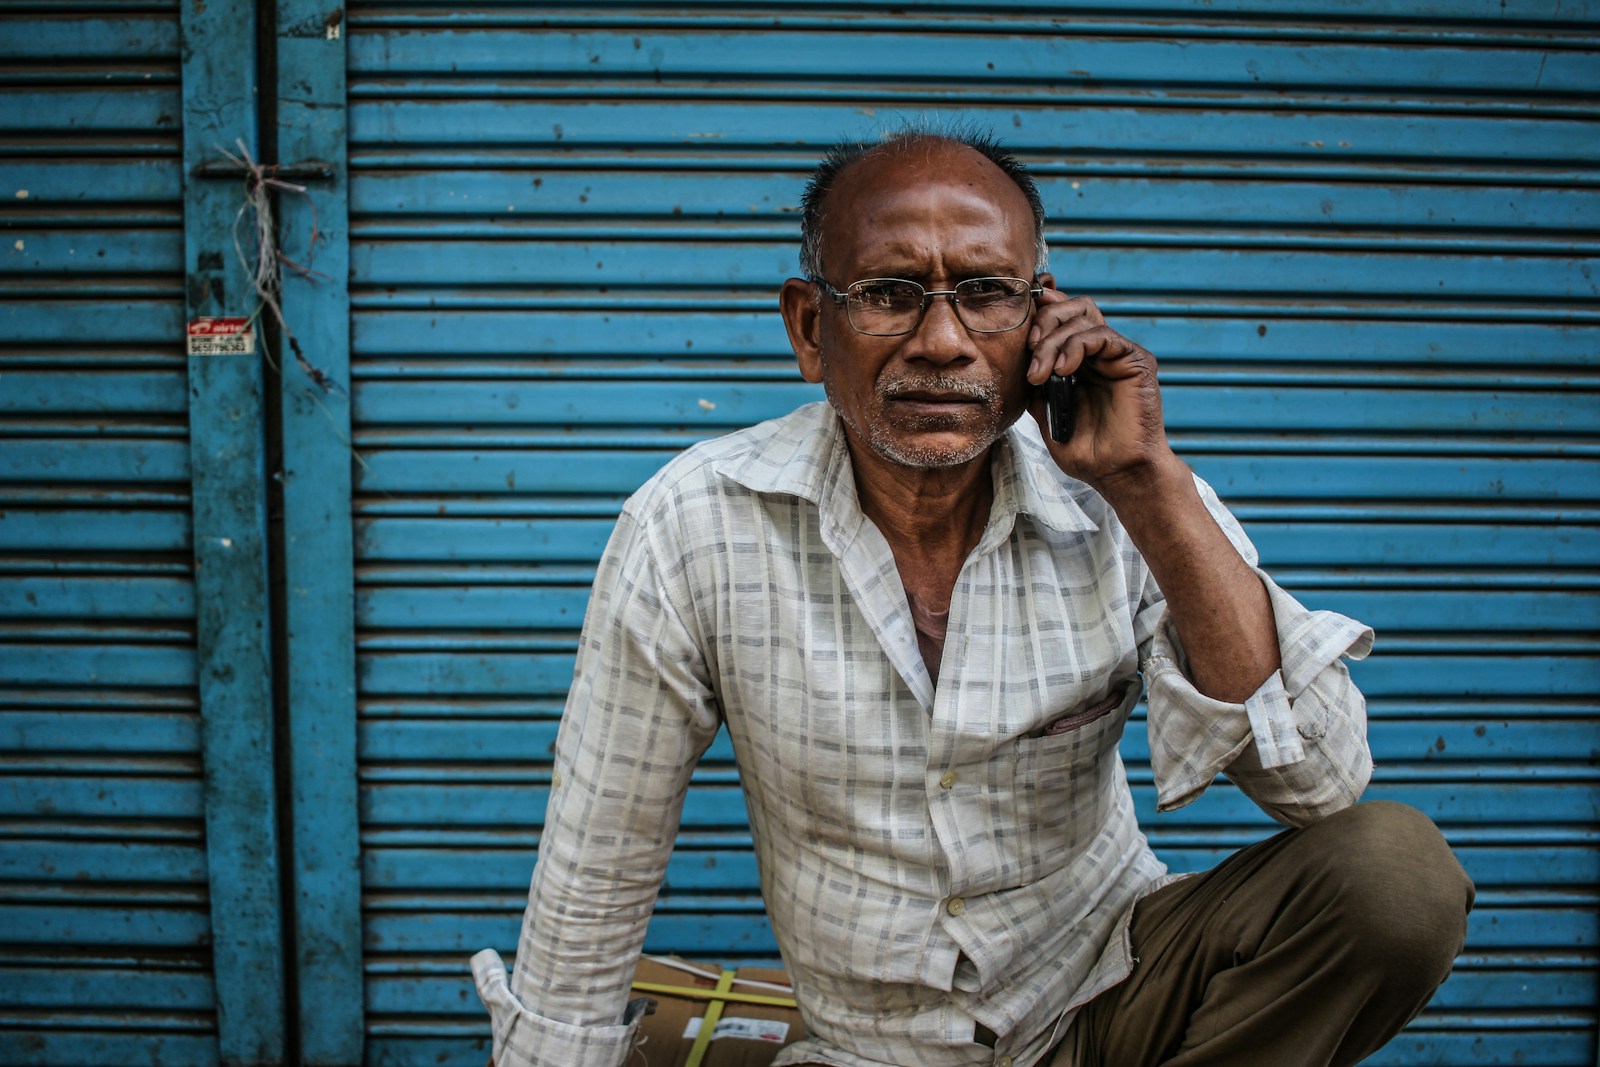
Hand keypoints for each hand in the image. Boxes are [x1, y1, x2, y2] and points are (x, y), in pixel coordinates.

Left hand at [1024, 289, 1176, 493]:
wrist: (1117, 473)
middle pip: (1071, 308)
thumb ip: (1037, 385)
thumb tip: (1019, 359)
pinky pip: (1102, 335)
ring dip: (1054, 340)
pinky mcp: (1135, 361)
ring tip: (1041, 374)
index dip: (1039, 314)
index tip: (1017, 332)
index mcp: (1080, 361)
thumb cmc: (1087, 452)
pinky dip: (1076, 346)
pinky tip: (1062, 371)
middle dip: (1043, 323)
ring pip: (1083, 316)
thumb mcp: (1047, 415)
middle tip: (1029, 353)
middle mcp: (1100, 352)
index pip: (1061, 318)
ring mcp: (1118, 354)